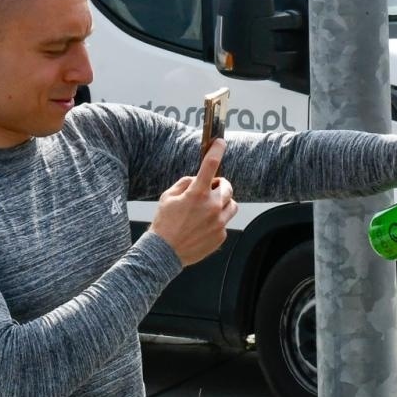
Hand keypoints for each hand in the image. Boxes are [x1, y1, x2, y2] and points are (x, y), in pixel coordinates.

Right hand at [151, 139, 238, 265]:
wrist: (164, 253)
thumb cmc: (164, 223)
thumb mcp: (168, 197)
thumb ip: (186, 183)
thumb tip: (198, 179)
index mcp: (197, 194)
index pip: (210, 166)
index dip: (217, 151)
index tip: (221, 143)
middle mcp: (211, 207)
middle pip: (227, 187)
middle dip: (220, 185)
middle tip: (210, 188)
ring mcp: (219, 222)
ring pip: (232, 204)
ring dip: (223, 202)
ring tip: (209, 207)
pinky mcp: (221, 235)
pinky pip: (225, 222)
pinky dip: (217, 220)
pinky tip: (202, 226)